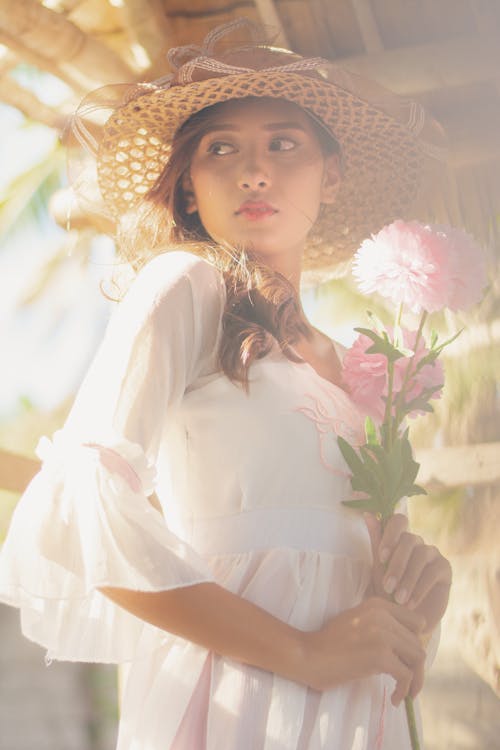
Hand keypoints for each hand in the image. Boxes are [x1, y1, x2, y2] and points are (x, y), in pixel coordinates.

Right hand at [302, 597, 425, 704]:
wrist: (308, 655)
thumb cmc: (330, 643)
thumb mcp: (357, 621)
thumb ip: (381, 624)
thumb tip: (408, 643)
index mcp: (378, 605)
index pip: (417, 622)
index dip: (415, 642)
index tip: (407, 659)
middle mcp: (382, 615)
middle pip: (418, 642)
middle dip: (416, 665)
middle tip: (406, 682)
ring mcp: (382, 634)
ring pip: (418, 657)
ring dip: (415, 679)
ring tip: (404, 692)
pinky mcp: (380, 655)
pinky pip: (407, 675)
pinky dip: (405, 690)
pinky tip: (394, 699)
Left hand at [364, 513, 451, 634]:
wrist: (405, 620)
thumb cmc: (389, 592)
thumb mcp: (379, 569)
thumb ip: (376, 543)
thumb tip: (368, 515)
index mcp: (399, 538)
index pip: (398, 520)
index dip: (390, 534)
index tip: (382, 557)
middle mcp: (417, 542)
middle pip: (409, 540)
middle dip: (396, 564)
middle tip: (387, 587)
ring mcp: (432, 553)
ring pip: (420, 556)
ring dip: (407, 579)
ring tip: (398, 599)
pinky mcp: (445, 567)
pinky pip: (432, 572)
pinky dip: (419, 589)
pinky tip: (410, 603)